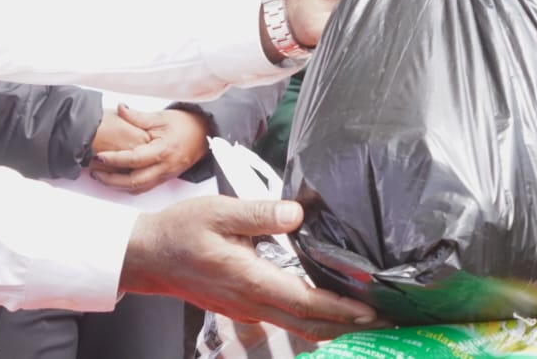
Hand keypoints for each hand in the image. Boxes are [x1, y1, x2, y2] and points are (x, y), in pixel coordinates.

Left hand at [91, 106, 209, 193]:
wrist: (205, 134)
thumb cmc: (184, 124)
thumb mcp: (160, 117)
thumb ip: (138, 116)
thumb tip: (120, 108)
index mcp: (162, 150)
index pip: (134, 159)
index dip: (115, 159)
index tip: (99, 156)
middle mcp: (164, 167)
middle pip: (134, 181)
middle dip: (111, 179)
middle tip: (94, 170)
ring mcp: (165, 175)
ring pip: (138, 188)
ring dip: (117, 185)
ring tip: (100, 176)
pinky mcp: (165, 178)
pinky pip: (144, 188)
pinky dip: (128, 186)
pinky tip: (117, 180)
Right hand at [120, 196, 379, 340]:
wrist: (148, 256)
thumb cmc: (180, 231)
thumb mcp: (218, 211)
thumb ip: (258, 213)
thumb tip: (296, 214)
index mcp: (249, 279)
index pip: (304, 301)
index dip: (340, 308)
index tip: (372, 310)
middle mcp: (251, 303)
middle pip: (309, 325)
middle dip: (349, 326)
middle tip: (388, 321)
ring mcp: (247, 310)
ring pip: (298, 326)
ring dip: (334, 326)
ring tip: (368, 319)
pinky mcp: (243, 308)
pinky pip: (285, 320)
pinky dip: (312, 320)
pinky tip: (328, 310)